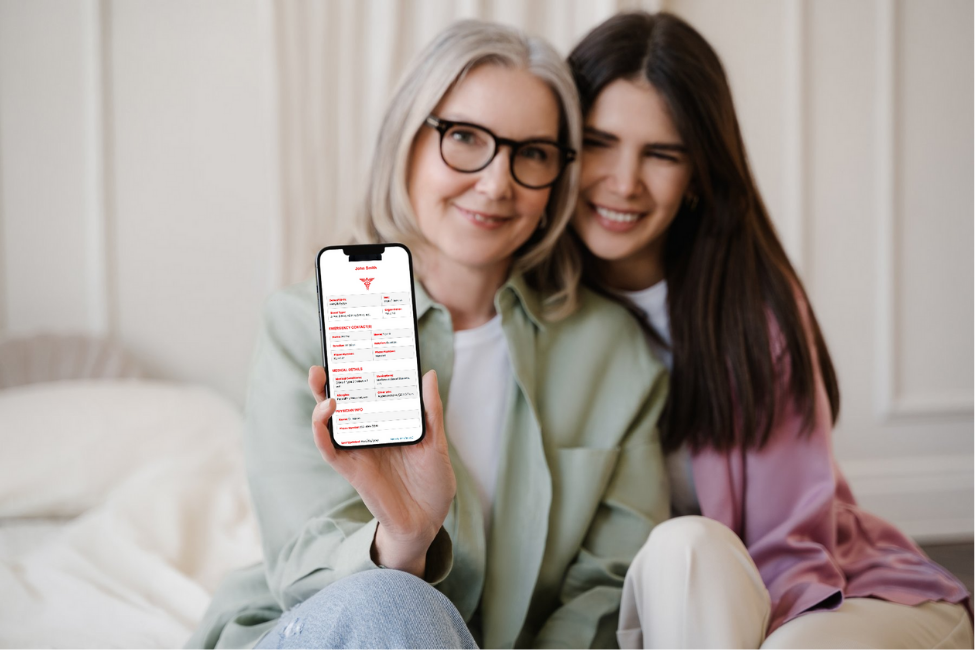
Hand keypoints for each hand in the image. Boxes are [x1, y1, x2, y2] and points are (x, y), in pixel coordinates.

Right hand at [308, 367, 454, 577]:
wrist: (428, 522)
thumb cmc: (432, 483)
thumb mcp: (436, 442)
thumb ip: (430, 411)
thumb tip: (428, 374)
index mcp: (386, 424)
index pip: (366, 393)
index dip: (355, 372)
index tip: (351, 346)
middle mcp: (367, 434)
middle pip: (341, 402)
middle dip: (329, 380)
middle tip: (326, 357)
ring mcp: (357, 451)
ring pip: (329, 422)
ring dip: (321, 401)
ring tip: (323, 380)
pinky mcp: (351, 470)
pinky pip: (330, 449)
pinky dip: (322, 432)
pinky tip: (324, 415)